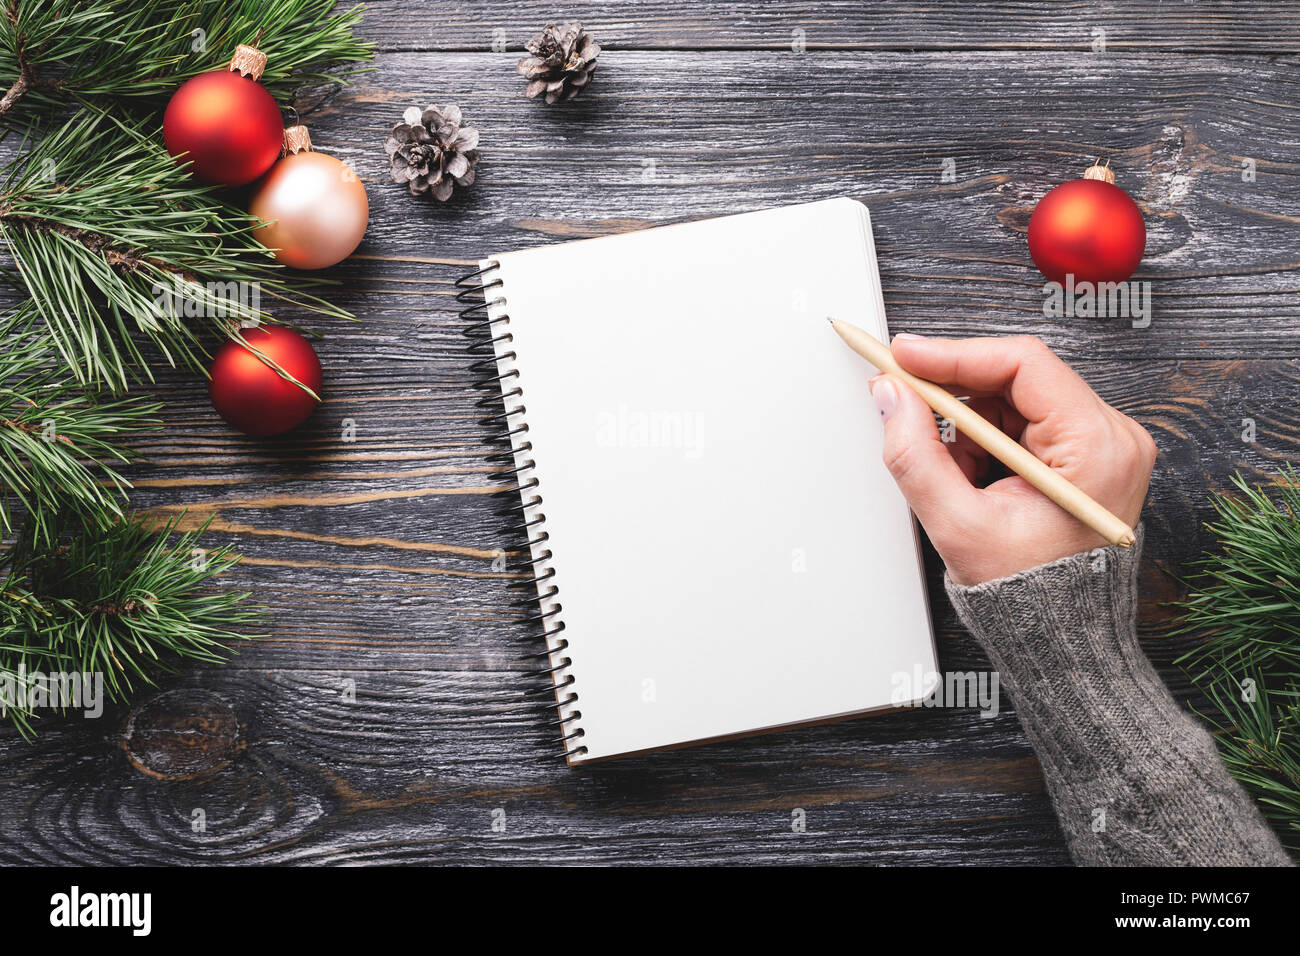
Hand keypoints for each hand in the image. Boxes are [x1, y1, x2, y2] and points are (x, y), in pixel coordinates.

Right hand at [870, 334, 1155, 585]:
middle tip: (905, 404)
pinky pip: (1022, 423)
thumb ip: (916, 455)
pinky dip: (986, 444)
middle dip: (956, 399)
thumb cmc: (1029, 593)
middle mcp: (1112, 436)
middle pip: (1017, 379)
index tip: (904, 355)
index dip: (955, 355)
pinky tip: (978, 484)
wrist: (1063, 636)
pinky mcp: (1087, 454)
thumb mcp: (958, 526)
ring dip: (969, 429)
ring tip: (961, 483)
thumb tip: (891, 394)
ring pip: (1013, 401)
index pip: (1023, 365)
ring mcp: (1103, 444)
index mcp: (1098, 448)